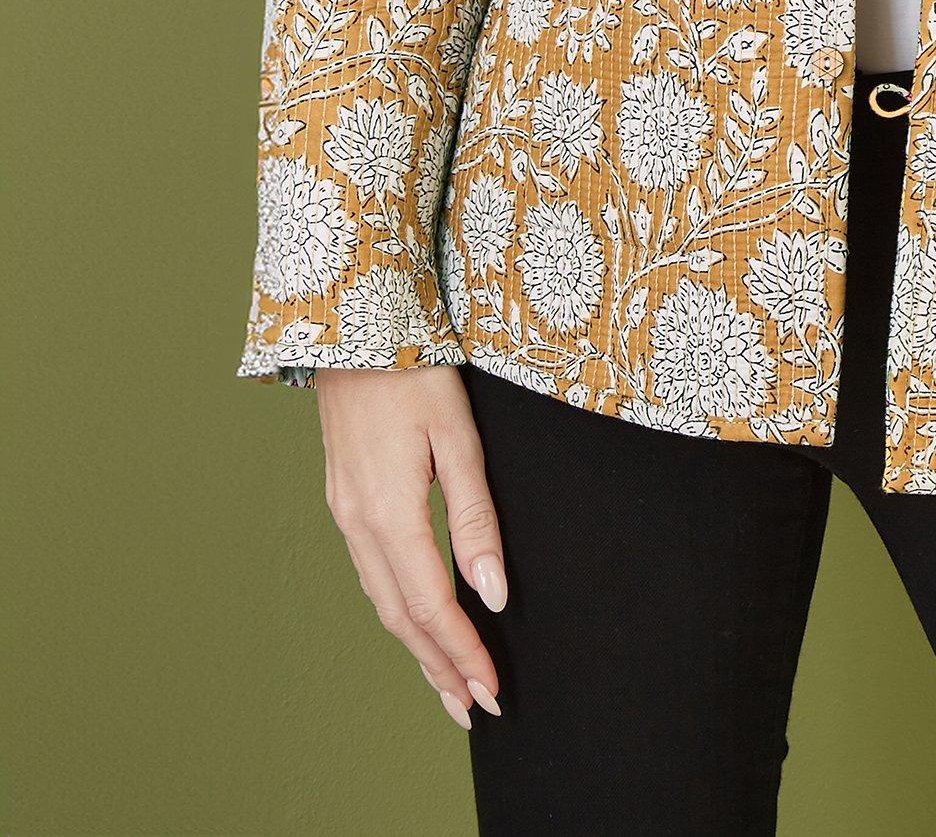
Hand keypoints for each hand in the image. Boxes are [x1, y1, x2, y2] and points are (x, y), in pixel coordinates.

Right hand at [314, 367, 509, 733]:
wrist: (353, 327)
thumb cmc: (415, 372)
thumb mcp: (458, 438)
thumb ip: (474, 518)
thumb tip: (492, 592)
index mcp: (388, 513)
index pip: (432, 605)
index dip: (462, 653)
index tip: (492, 690)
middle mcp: (358, 523)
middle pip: (402, 617)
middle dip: (440, 667)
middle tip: (475, 708)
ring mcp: (344, 512)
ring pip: (382, 600)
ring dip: (417, 646)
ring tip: (449, 682)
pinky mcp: (343, 499)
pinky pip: (371, 573)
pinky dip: (398, 609)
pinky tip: (416, 619)